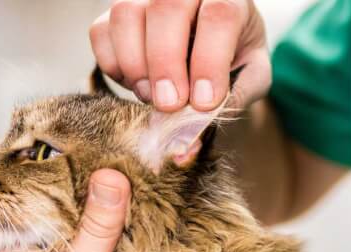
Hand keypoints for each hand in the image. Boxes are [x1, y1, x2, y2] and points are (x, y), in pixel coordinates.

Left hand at [0, 170, 131, 251]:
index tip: (101, 166)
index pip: (41, 199)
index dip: (69, 183)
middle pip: (51, 229)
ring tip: (123, 228)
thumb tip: (114, 173)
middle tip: (121, 192)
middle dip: (80, 215)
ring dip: (83, 250)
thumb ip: (98, 225)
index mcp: (11, 246)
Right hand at [90, 0, 270, 111]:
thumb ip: (232, 100)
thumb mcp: (250, 77)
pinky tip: (135, 84)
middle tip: (170, 104)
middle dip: (165, 63)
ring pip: (126, 15)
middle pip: (166, 7)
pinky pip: (100, 32)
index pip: (218, 15)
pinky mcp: (115, 13)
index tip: (204, 101)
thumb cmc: (235, 58)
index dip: (209, 61)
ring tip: (151, 95)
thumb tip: (191, 138)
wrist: (214, 43)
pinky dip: (114, 65)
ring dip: (135, 65)